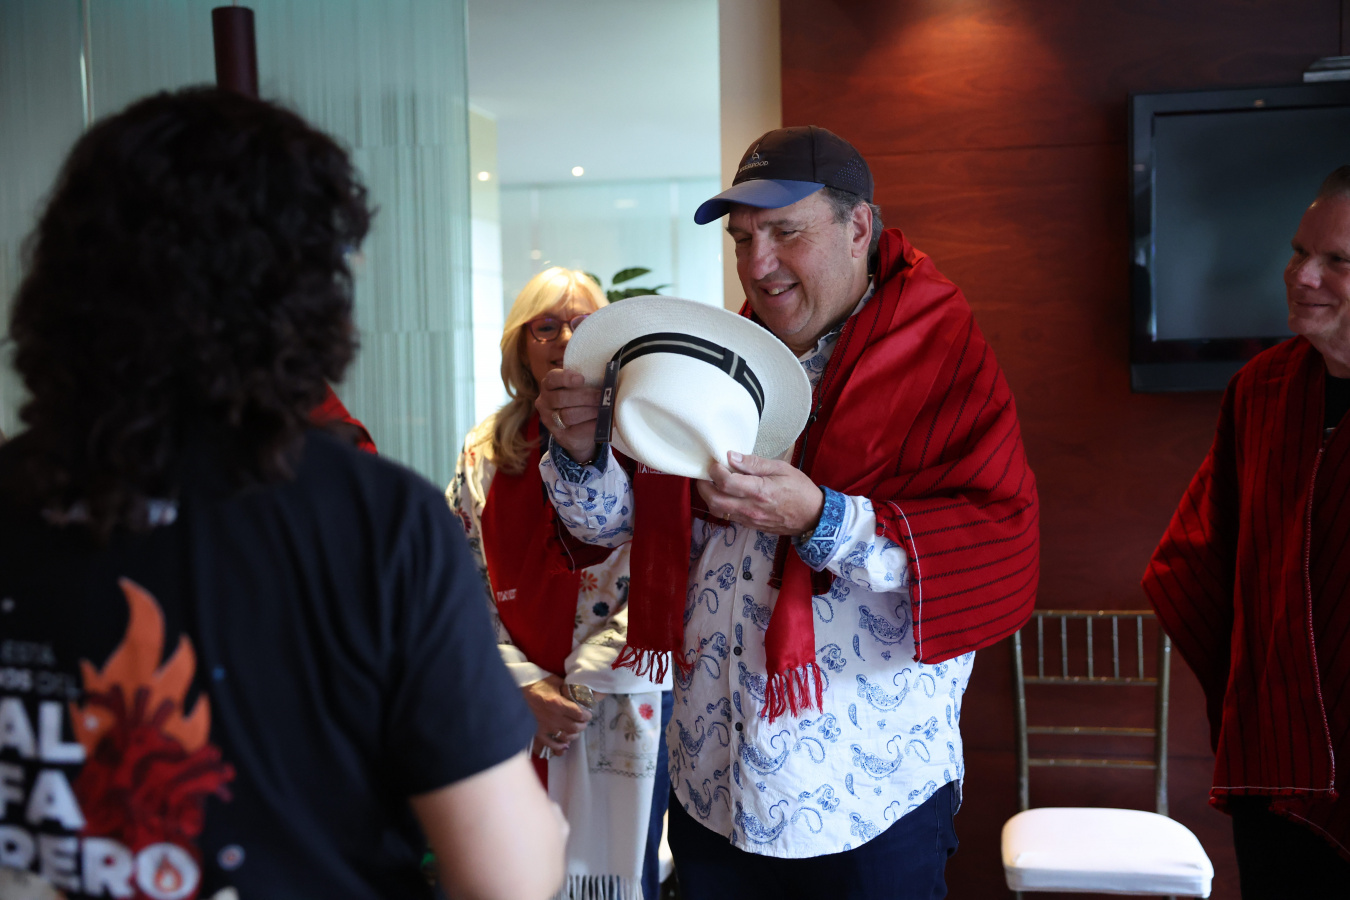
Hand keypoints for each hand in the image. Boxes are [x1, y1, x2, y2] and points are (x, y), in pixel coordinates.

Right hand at [523, 675, 591, 755]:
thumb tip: (578, 693)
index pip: (579, 714)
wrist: (513, 693)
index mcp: (557, 704)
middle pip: (574, 728)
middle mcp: (552, 718)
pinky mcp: (535, 735)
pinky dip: (558, 748)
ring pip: (565, 739)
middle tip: (582, 723)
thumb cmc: (534, 685)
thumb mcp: (553, 682)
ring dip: (572, 736)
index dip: (586, 715)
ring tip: (572, 732)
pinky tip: (562, 745)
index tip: (587, 714)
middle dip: (581, 726)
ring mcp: (543, 729)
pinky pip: (550, 747)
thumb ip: (566, 689)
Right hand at [536, 369, 601, 464]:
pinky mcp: (561, 436)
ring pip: (569, 415)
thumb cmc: (579, 403)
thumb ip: (587, 384)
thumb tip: (608, 382)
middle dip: (585, 396)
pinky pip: (578, 430)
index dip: (566, 377)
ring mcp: (550, 421)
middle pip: (562, 398)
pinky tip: (603, 421)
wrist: (576, 432)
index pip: (553, 378)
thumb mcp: (578, 390)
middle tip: (602, 396)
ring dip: (590, 411)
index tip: (582, 379)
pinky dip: (593, 425)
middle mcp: (545, 402)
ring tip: (604, 408)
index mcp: (549, 385)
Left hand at [697, 451, 824, 535]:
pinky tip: (724, 494)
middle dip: (703, 486)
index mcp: (759, 491)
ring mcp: (749, 519)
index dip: (714, 470)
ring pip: (717, 511)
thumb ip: (754, 463)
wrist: (813, 517)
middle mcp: (751, 508)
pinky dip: (720, 505)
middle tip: (704, 473)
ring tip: (710, 483)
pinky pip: (728, 516)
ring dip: (708, 497)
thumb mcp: (781, 468)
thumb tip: (731, 456)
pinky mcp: (750, 525)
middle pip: (714, 500)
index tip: (714, 462)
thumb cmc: (800, 489)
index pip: (726, 482)